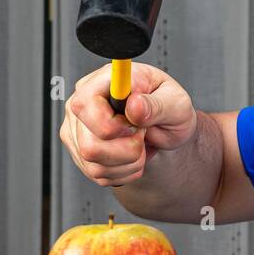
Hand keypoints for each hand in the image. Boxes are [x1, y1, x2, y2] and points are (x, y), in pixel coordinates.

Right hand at [60, 62, 197, 186]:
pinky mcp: (80, 151)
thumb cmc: (169, 108)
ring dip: (128, 162)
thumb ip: (156, 105)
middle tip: (142, 135)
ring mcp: (77, 129)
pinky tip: (132, 156)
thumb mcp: (176, 103)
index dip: (112, 124)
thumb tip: (134, 105)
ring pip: (93, 162)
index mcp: (103, 81)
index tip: (136, 126)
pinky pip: (97, 173)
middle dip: (126, 149)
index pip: (84, 105)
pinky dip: (123, 171)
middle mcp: (83, 104)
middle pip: (89, 144)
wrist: (166, 128)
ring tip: (141, 146)